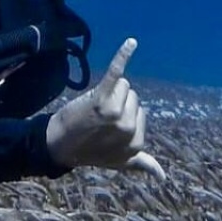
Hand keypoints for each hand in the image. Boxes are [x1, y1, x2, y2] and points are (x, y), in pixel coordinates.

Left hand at [45, 38, 165, 179]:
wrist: (58, 145)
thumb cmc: (89, 150)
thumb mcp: (119, 162)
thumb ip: (142, 164)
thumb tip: (163, 177)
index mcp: (137, 142)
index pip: (139, 109)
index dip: (123, 113)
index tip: (107, 127)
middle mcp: (128, 128)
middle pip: (132, 95)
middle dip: (117, 101)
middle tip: (98, 117)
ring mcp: (115, 112)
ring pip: (123, 85)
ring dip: (110, 91)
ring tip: (93, 107)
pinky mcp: (101, 97)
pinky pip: (117, 72)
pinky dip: (123, 55)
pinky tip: (131, 43)